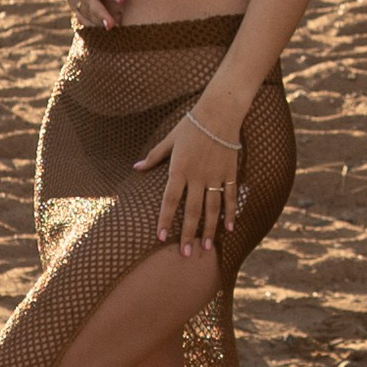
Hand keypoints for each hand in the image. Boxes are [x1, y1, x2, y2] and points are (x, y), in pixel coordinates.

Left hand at [138, 106, 242, 257]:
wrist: (220, 111)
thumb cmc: (192, 124)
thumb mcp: (170, 139)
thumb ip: (155, 156)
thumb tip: (136, 167)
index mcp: (179, 169)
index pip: (170, 200)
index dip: (165, 219)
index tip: (161, 237)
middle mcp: (198, 176)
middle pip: (192, 210)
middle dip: (189, 233)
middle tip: (187, 254)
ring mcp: (216, 176)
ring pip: (213, 208)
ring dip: (209, 229)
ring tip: (207, 247)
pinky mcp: (230, 173)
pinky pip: (230, 196)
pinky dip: (230, 213)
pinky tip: (229, 228)